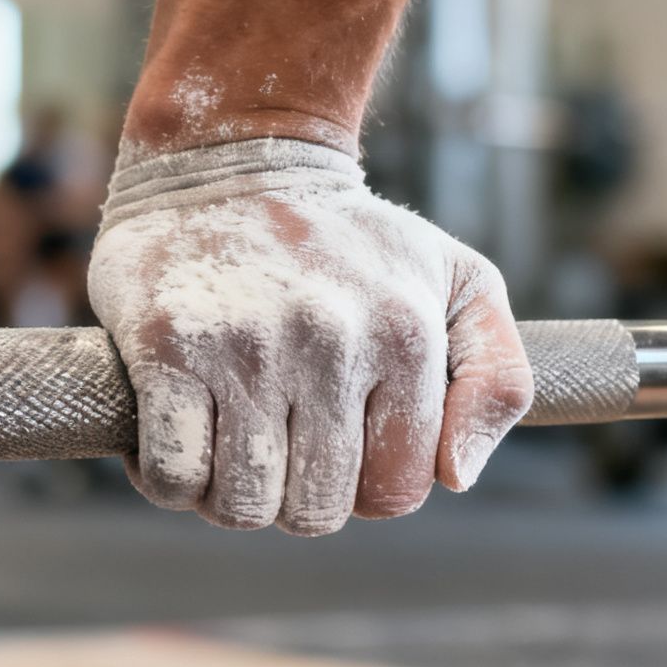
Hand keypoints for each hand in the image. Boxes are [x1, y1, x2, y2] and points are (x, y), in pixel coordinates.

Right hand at [89, 138, 533, 535]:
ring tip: (230, 436)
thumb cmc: (350, 241)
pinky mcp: (168, 345)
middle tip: (278, 441)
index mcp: (406, 336)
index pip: (394, 491)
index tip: (339, 443)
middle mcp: (331, 341)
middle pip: (314, 510)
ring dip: (229, 494)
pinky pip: (171, 473)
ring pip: (241, 504)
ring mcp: (246, 345)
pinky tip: (180, 431)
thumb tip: (455, 477)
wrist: (232, 156)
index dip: (362, 487)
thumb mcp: (459, 283)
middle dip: (294, 497)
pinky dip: (168, 477)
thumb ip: (498, 381)